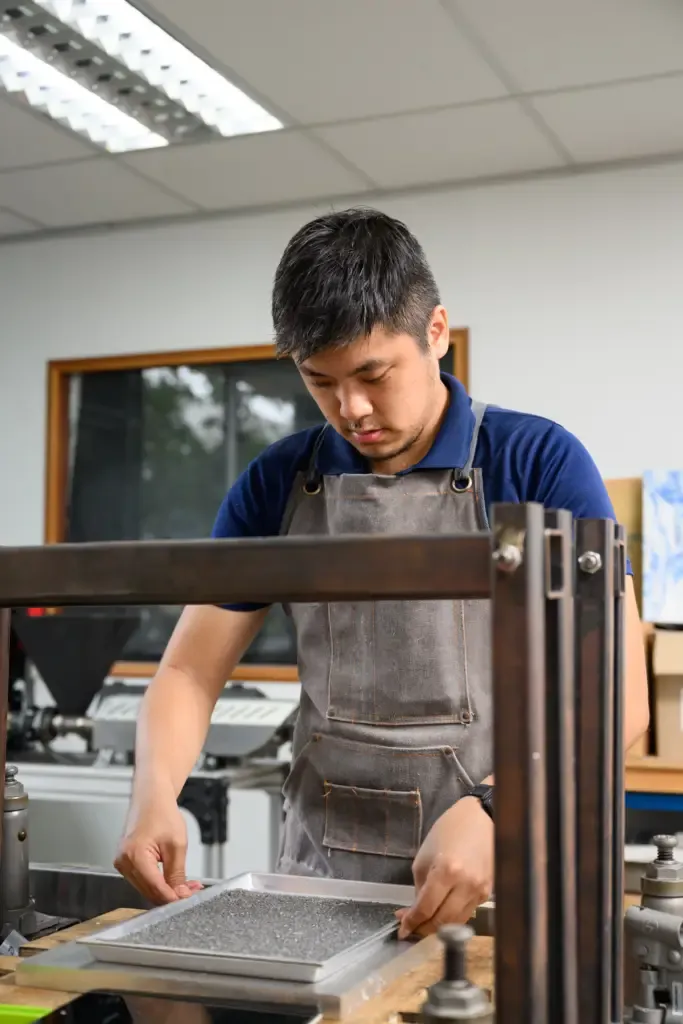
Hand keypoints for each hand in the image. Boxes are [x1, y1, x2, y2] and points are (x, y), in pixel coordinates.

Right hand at [114, 800, 202, 904]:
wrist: (150, 797)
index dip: (173, 897)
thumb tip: (180, 895)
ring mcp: (122, 863)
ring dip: (166, 890)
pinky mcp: (125, 863)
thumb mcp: (177, 844)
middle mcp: (123, 862)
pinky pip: (143, 880)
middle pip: (150, 891)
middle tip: (193, 891)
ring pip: (146, 888)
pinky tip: (172, 880)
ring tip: (187, 885)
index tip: (188, 899)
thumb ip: (177, 874)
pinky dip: (158, 882)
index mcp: (134, 856)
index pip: (155, 888)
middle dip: (172, 894)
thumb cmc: (161, 812)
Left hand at [396, 796, 492, 938]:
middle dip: (423, 929)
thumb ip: (420, 888)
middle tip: (410, 928)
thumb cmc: (448, 831)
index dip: (412, 922)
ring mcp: (480, 891)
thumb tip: (414, 913)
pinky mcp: (487, 894)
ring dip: (437, 927)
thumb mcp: (424, 857)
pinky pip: (467, 913)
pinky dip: (452, 917)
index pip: (426, 908)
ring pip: (456, 923)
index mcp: (447, 871)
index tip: (401, 930)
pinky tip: (442, 911)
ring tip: (423, 921)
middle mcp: (466, 885)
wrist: (481, 819)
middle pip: (442, 922)